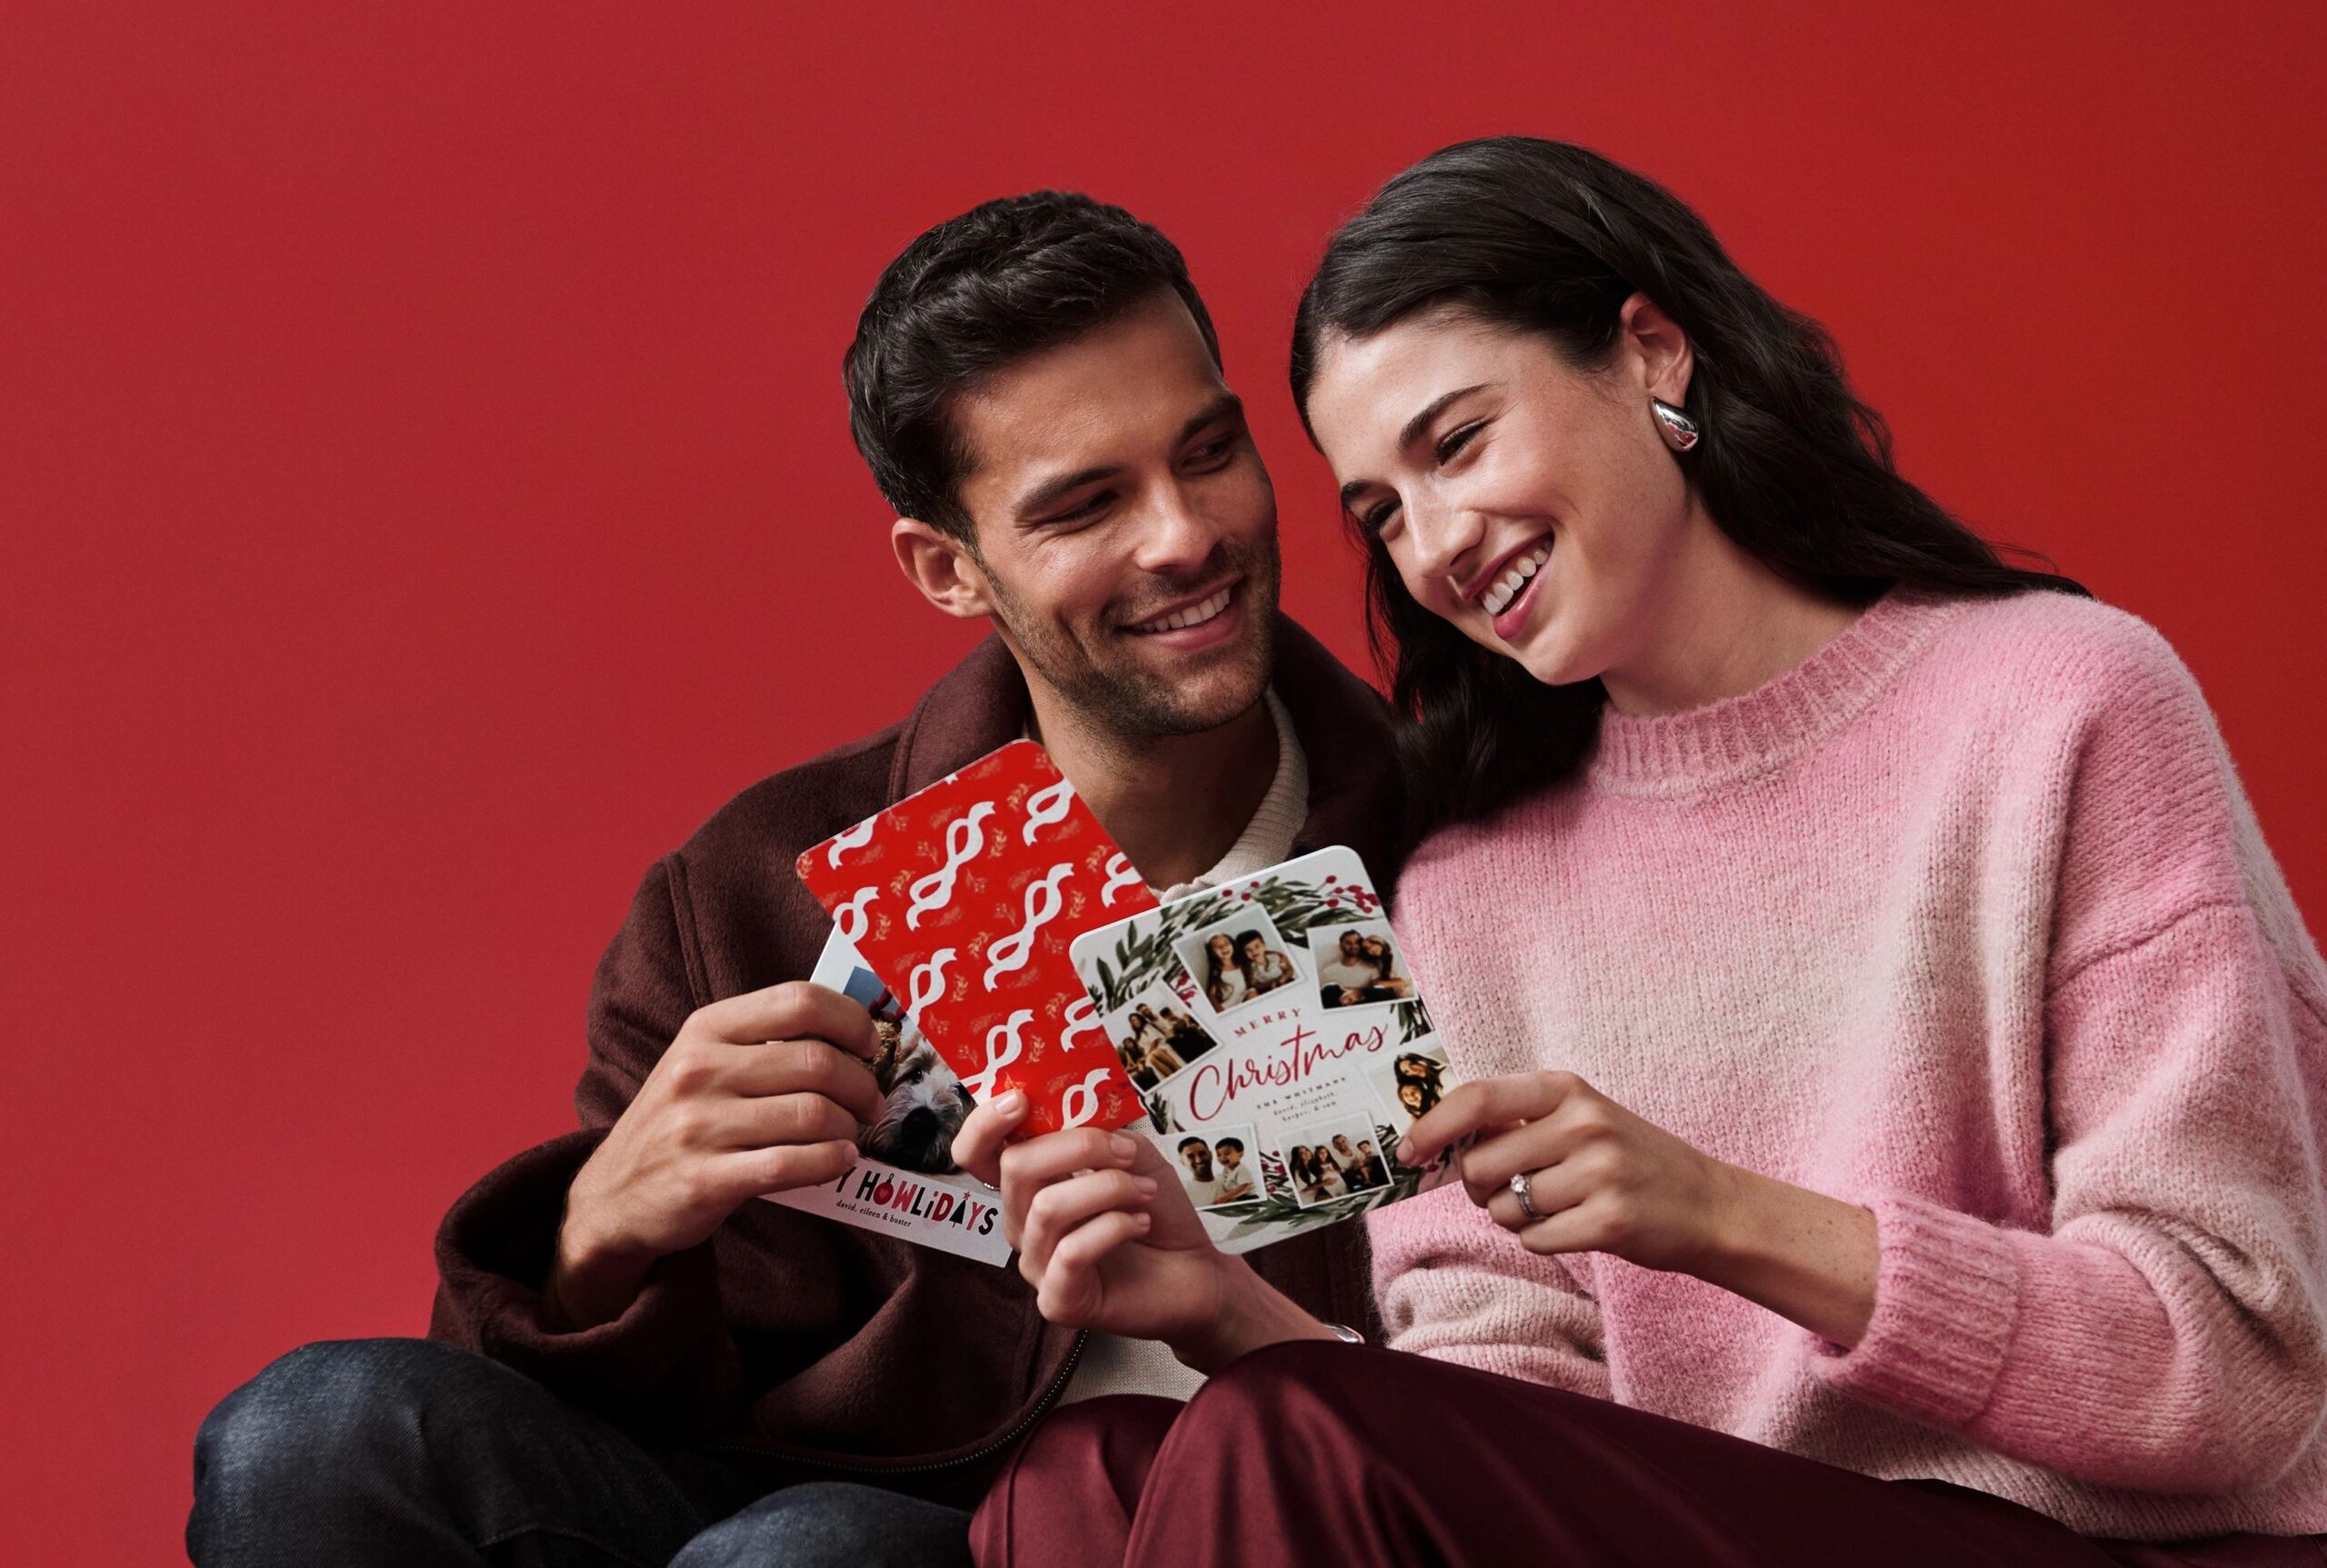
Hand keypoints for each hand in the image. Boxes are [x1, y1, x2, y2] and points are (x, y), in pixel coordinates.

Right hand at [548, 983, 885, 1328]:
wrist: (611, 1197)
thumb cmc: (677, 1123)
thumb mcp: (702, 1063)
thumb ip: (762, 1044)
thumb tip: (853, 1038)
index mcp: (706, 1029)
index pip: (798, 1001)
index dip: (851, 1020)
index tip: (870, 1044)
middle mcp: (700, 1070)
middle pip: (816, 1061)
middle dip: (861, 1084)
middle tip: (871, 1102)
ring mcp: (699, 1126)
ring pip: (812, 1114)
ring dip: (850, 1126)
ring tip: (853, 1133)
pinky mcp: (705, 1179)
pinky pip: (792, 1163)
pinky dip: (831, 1161)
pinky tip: (841, 1159)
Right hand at [952, 1094, 1333, 1370]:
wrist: (1198, 1270)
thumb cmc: (1156, 1207)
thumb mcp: (1130, 1151)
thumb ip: (1094, 1128)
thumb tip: (1070, 1101)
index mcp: (1029, 1183)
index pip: (976, 1153)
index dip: (985, 1122)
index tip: (1022, 1098)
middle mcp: (1022, 1223)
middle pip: (1016, 1168)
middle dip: (1078, 1145)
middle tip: (1126, 1150)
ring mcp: (1037, 1265)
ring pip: (1048, 1207)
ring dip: (1107, 1187)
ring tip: (1145, 1192)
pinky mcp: (1058, 1301)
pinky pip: (1071, 1252)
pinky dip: (1113, 1226)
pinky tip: (1140, 1223)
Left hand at [1400, 1070, 1739, 1272]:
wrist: (1709, 1204)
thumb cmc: (1628, 1162)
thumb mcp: (1579, 1119)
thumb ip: (1517, 1122)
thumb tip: (1439, 1143)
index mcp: (1567, 1090)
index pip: (1478, 1098)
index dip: (1432, 1126)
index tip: (1406, 1151)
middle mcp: (1582, 1124)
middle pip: (1480, 1165)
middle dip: (1481, 1189)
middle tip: (1514, 1190)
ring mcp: (1599, 1172)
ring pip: (1505, 1209)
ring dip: (1517, 1219)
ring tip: (1560, 1207)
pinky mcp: (1610, 1221)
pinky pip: (1535, 1241)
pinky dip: (1543, 1242)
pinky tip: (1576, 1228)